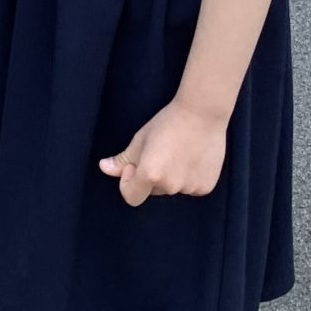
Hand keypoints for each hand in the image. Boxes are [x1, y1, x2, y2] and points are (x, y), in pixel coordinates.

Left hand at [101, 98, 227, 205]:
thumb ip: (123, 159)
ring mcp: (190, 188)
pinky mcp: (206, 186)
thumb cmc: (168, 122)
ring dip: (172, 176)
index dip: (128, 182)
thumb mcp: (141, 139)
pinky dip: (189, 177)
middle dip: (152, 176)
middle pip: (153, 190)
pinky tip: (193, 157)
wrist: (202, 112)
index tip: (134, 165)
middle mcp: (170, 186)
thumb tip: (104, 168)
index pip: (131, 197)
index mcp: (150, 174)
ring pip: (172, 188)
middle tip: (162, 152)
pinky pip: (190, 188)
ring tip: (180, 152)